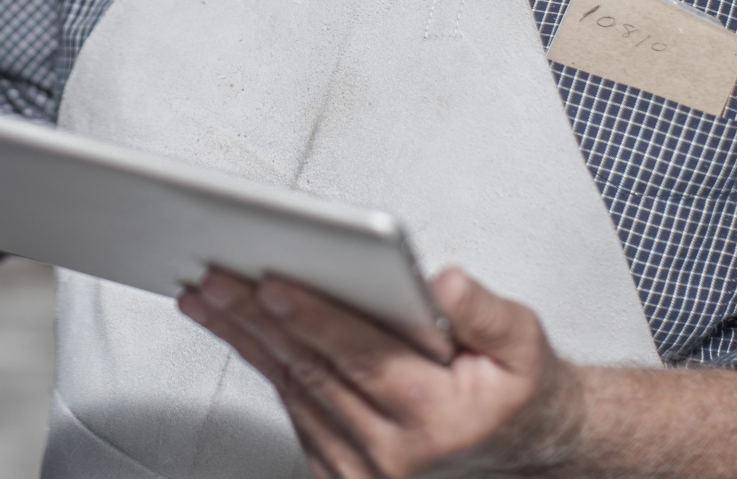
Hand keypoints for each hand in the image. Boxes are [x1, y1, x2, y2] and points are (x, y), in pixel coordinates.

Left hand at [179, 267, 581, 477]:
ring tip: (209, 295)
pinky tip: (240, 330)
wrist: (527, 450)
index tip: (270, 282)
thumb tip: (444, 285)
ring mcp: (365, 470)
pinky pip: (296, 411)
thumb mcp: (522, 344)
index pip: (360, 355)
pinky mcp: (344, 473)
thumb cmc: (515, 391)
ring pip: (293, 390)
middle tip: (214, 277)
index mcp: (435, 414)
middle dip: (256, 318)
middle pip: (313, 370)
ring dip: (246, 339)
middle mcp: (395, 452)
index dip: (312, 315)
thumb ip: (484, 312)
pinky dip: (267, 367)